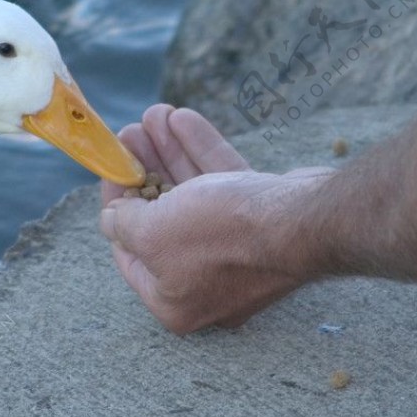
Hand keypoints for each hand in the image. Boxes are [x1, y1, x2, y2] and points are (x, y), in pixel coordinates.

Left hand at [99, 104, 333, 333]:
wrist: (304, 223)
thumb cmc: (224, 237)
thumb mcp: (152, 233)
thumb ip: (123, 225)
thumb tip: (112, 220)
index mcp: (175, 301)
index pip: (130, 254)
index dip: (115, 207)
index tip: (112, 171)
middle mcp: (206, 282)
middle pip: (162, 219)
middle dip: (146, 169)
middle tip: (130, 135)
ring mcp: (238, 253)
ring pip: (193, 196)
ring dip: (170, 152)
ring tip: (153, 115)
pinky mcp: (262, 222)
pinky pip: (222, 186)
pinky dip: (201, 152)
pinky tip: (182, 118)